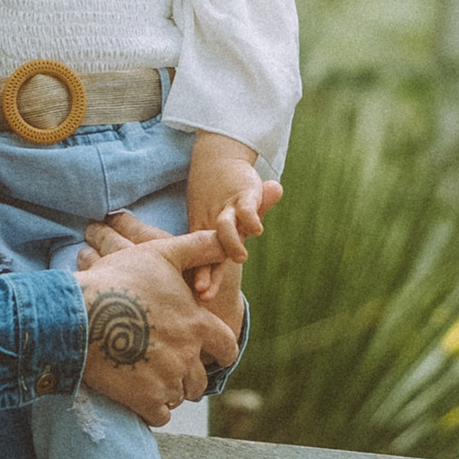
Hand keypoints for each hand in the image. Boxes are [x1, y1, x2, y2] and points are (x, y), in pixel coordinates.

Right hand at [71, 238, 239, 426]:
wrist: (79, 313)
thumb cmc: (118, 279)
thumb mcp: (160, 254)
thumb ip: (199, 247)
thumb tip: (227, 240)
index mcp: (196, 323)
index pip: (227, 347)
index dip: (220, 353)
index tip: (212, 357)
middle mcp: (188, 354)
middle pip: (200, 379)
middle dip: (187, 376)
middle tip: (168, 369)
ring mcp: (167, 379)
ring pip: (179, 396)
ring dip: (168, 391)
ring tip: (148, 380)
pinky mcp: (144, 399)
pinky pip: (160, 415)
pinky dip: (151, 410)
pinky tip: (139, 399)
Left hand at [190, 174, 280, 299]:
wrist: (218, 160)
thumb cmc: (218, 198)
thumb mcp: (226, 222)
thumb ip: (231, 242)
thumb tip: (238, 261)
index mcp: (209, 236)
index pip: (207, 263)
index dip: (205, 280)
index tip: (201, 298)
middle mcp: (218, 226)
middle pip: (212, 253)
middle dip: (209, 273)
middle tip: (203, 290)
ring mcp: (231, 210)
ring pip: (226, 228)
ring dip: (231, 243)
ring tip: (240, 257)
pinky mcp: (246, 194)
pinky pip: (247, 208)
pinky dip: (251, 217)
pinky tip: (256, 230)